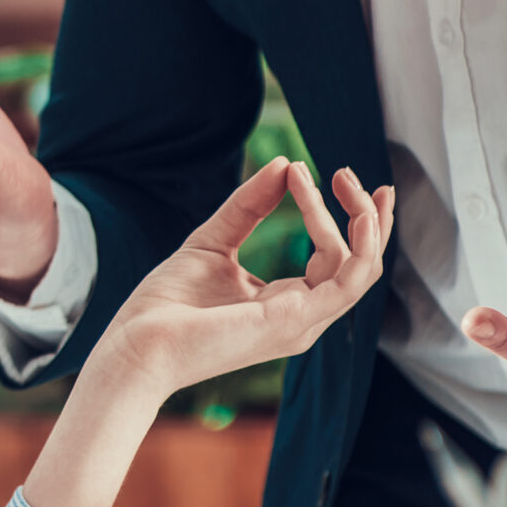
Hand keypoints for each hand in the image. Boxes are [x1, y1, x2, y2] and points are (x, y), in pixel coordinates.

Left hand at [86, 159, 394, 408]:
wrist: (137, 343)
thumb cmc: (167, 306)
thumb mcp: (212, 243)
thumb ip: (248, 207)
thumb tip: (284, 164)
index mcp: (286, 303)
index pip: (334, 258)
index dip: (333, 214)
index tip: (304, 170)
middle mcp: (304, 317)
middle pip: (361, 265)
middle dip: (369, 217)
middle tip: (349, 174)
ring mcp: (303, 322)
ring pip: (361, 268)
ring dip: (361, 219)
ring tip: (342, 179)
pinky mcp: (295, 320)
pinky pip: (348, 280)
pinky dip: (359, 243)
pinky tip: (352, 212)